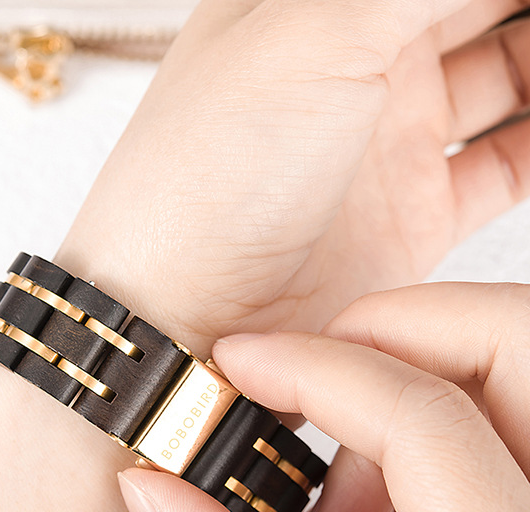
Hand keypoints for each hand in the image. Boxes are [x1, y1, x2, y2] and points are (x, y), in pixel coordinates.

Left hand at [59, 0, 529, 352]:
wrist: (180, 315)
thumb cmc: (205, 179)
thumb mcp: (311, 32)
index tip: (517, 0)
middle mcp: (357, 62)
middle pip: (477, 3)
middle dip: (526, 9)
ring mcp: (387, 139)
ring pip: (511, 72)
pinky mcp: (413, 213)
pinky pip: (508, 162)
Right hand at [118, 282, 529, 511]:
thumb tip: (156, 494)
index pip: (428, 425)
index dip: (314, 370)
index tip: (237, 365)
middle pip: (519, 343)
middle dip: (394, 328)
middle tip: (304, 377)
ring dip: (426, 374)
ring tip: (347, 484)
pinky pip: (529, 419)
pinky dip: (457, 414)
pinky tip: (401, 497)